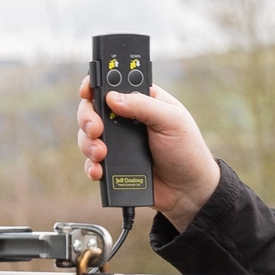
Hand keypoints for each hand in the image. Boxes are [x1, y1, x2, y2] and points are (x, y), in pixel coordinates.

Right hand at [76, 77, 221, 230]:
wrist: (188, 191)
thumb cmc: (187, 151)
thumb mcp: (172, 121)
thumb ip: (143, 105)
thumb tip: (112, 98)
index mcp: (142, 100)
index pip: (112, 84)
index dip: (95, 83)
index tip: (86, 91)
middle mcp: (126, 119)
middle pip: (92, 109)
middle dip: (87, 117)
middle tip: (96, 129)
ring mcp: (117, 143)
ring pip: (87, 136)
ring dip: (88, 143)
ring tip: (101, 153)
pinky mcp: (113, 165)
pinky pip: (91, 163)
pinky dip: (91, 166)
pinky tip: (99, 171)